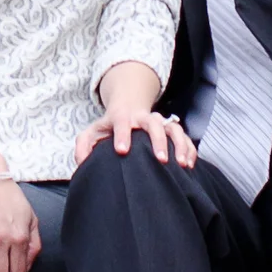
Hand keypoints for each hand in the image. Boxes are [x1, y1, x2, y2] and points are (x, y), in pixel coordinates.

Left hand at [73, 101, 196, 170]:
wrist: (129, 106)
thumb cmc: (109, 125)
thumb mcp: (93, 131)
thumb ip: (83, 145)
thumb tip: (81, 162)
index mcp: (122, 117)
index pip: (122, 123)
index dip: (122, 135)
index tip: (122, 151)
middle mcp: (143, 118)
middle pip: (153, 124)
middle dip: (158, 141)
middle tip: (160, 160)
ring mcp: (159, 123)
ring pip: (173, 128)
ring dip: (179, 144)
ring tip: (181, 164)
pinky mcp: (171, 130)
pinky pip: (184, 137)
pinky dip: (189, 149)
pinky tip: (189, 165)